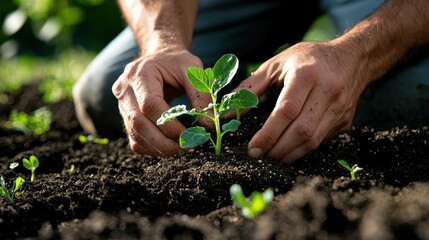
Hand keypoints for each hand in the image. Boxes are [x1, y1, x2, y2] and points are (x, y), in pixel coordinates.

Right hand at [112, 48, 210, 156]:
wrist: (160, 56)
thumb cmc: (176, 62)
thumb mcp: (192, 70)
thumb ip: (201, 95)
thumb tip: (209, 125)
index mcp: (140, 73)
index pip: (149, 104)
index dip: (169, 124)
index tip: (189, 134)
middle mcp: (125, 89)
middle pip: (138, 123)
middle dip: (163, 141)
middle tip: (186, 147)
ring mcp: (122, 104)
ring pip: (135, 134)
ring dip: (158, 148)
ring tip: (181, 148)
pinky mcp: (125, 117)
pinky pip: (135, 140)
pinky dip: (152, 148)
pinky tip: (169, 146)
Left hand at [236, 41, 367, 162]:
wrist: (352, 58)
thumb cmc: (308, 59)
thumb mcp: (278, 63)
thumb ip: (252, 86)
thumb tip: (228, 110)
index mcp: (307, 74)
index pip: (286, 110)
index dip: (268, 134)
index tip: (252, 148)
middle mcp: (327, 91)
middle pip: (301, 131)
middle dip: (277, 149)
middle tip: (259, 156)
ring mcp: (339, 108)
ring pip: (313, 141)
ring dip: (289, 154)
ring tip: (271, 156)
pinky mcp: (345, 121)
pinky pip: (321, 141)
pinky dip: (302, 149)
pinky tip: (288, 149)